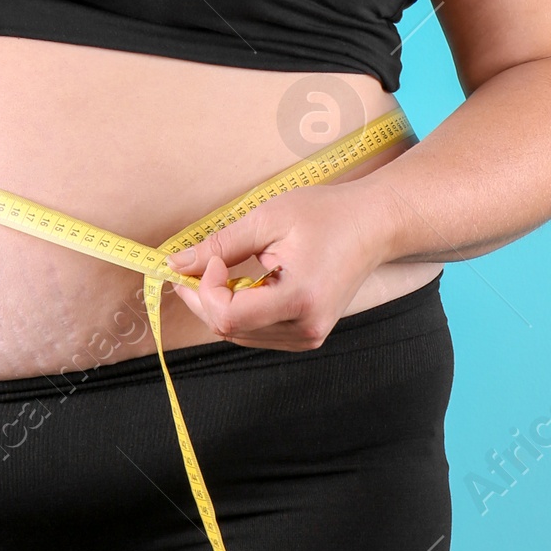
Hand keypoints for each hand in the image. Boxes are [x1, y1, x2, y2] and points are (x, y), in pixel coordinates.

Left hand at [166, 181, 384, 352]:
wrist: (373, 225)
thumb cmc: (327, 215)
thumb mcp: (268, 219)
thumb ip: (221, 245)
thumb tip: (177, 264)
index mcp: (299, 299)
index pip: (229, 316)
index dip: (206, 290)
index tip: (211, 259)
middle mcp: (306, 327)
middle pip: (230, 330)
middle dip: (202, 299)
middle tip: (193, 267)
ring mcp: (308, 335)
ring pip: (239, 335)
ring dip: (219, 306)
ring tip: (220, 271)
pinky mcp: (307, 334)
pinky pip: (257, 333)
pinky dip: (238, 312)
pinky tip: (240, 285)